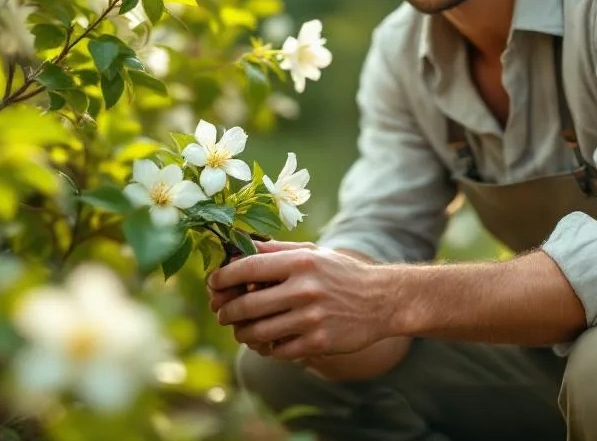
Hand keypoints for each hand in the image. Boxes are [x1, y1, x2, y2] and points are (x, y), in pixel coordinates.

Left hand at [208, 240, 395, 360]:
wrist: (382, 300)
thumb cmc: (341, 273)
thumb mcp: (313, 253)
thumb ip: (277, 250)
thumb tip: (239, 246)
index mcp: (301, 262)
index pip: (248, 267)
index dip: (223, 276)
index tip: (214, 282)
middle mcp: (304, 289)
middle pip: (247, 305)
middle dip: (226, 311)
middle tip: (222, 313)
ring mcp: (311, 318)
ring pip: (258, 332)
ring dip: (242, 333)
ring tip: (241, 330)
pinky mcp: (318, 342)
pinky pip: (278, 351)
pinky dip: (268, 348)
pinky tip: (268, 343)